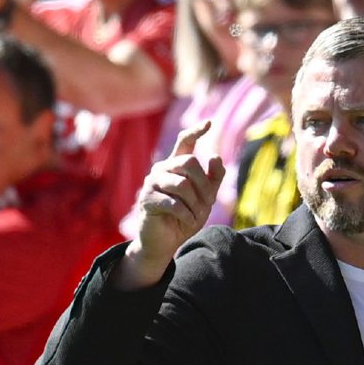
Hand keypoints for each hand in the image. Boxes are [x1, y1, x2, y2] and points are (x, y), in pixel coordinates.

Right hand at [118, 122, 224, 289]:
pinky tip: (188, 221)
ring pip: (182, 184)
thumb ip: (213, 179)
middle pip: (189, 162)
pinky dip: (186, 215)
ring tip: (196, 216)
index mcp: (176, 166)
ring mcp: (152, 183)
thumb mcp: (205, 199)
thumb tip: (216, 156)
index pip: (185, 142)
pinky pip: (173, 202)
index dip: (196, 131)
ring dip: (195, 204)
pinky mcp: (147, 200)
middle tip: (207, 204)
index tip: (210, 123)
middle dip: (204, 185)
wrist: (165, 241)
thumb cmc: (184, 218)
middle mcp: (162, 169)